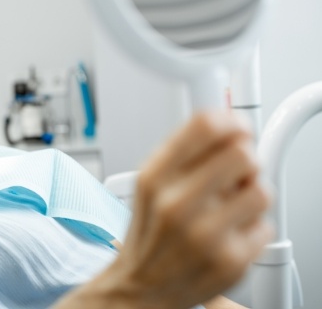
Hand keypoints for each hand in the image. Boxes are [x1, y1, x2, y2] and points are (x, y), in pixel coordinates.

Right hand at [54, 111, 272, 308]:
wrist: (141, 286)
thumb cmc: (150, 232)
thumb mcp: (150, 183)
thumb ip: (184, 151)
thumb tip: (228, 123)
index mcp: (154, 178)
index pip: (205, 126)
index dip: (230, 121)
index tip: (236, 128)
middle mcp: (176, 204)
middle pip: (242, 154)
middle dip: (244, 159)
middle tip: (235, 172)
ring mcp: (205, 235)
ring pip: (261, 190)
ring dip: (252, 194)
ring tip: (233, 204)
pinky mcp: (230, 261)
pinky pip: (265, 226)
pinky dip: (252, 227)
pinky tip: (230, 232)